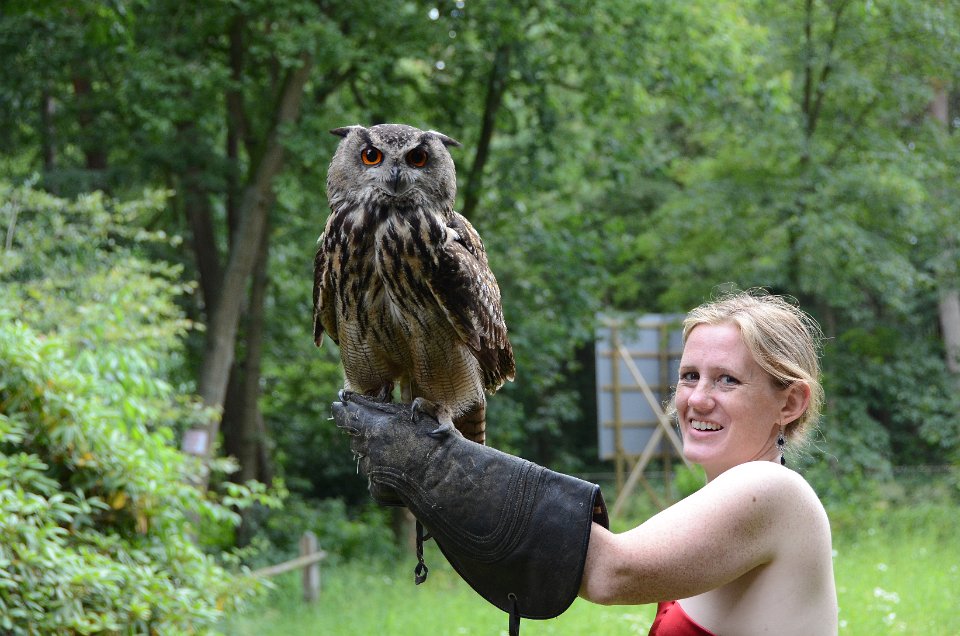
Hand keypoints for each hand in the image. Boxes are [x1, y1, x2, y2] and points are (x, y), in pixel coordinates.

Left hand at [332, 390, 455, 505]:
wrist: (449, 479)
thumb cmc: (439, 442)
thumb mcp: (419, 414)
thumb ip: (394, 408)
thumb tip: (378, 398)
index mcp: (377, 427)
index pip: (346, 415)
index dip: (342, 410)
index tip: (338, 405)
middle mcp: (370, 449)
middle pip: (356, 438)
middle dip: (365, 434)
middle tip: (383, 434)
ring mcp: (372, 472)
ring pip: (365, 459)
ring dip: (375, 456)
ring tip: (401, 456)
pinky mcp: (377, 491)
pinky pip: (374, 478)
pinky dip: (384, 475)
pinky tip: (403, 474)